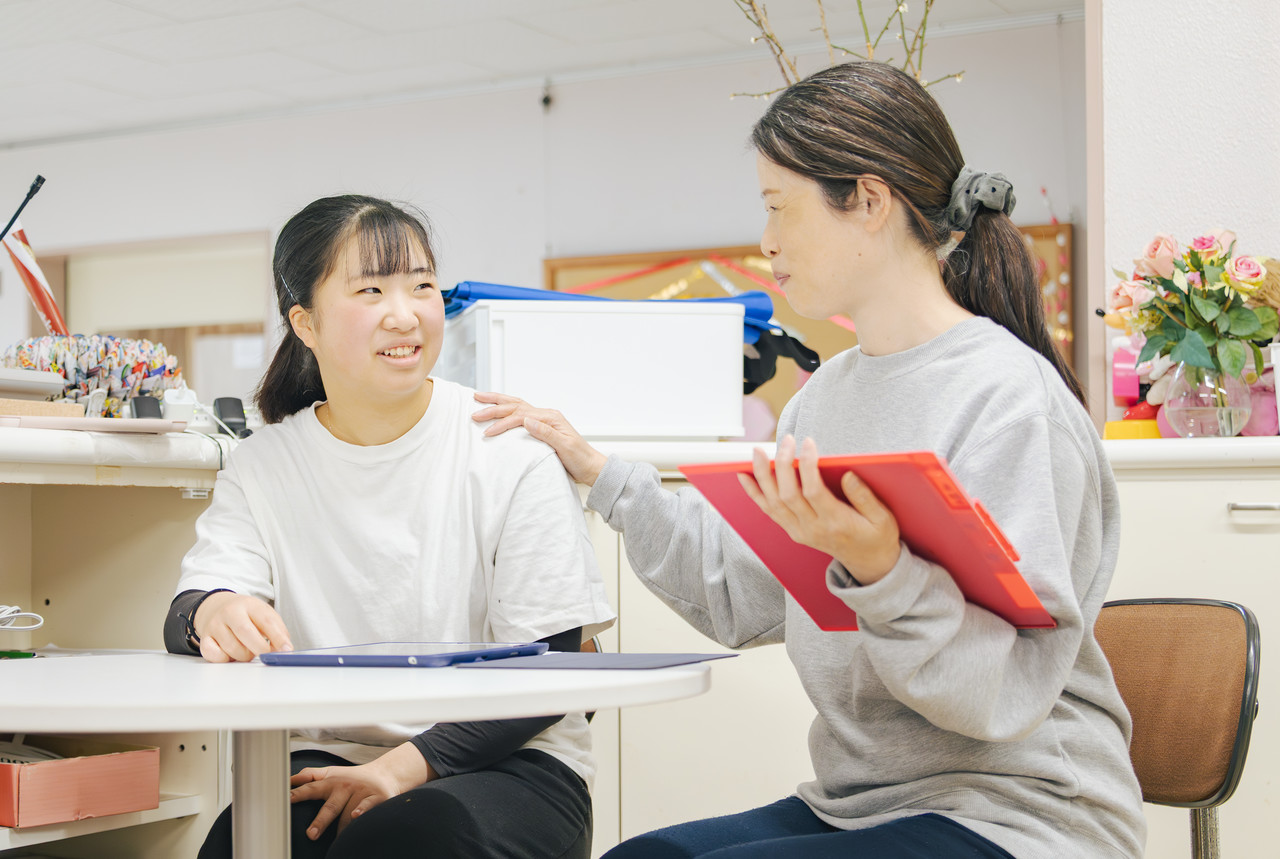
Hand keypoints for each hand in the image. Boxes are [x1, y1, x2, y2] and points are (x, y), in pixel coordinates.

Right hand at [193, 592, 291, 662]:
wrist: (217, 607)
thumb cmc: (246, 615)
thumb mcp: (264, 615)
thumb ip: (277, 631)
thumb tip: (285, 650)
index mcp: (250, 604)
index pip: (266, 621)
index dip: (278, 638)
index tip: (286, 650)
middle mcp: (230, 612)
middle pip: (246, 633)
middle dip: (260, 649)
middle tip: (266, 654)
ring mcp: (215, 625)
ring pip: (232, 648)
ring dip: (244, 656)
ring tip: (248, 650)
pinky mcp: (205, 638)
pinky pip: (214, 655)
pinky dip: (224, 659)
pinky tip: (230, 654)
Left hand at [290, 743, 429, 839]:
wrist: (385, 774)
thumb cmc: (352, 778)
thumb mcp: (331, 773)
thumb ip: (310, 775)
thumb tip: (289, 779)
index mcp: (331, 782)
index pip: (312, 788)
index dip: (298, 794)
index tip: (286, 800)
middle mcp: (345, 787)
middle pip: (331, 806)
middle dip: (321, 820)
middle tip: (311, 834)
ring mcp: (360, 792)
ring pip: (348, 814)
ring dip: (342, 828)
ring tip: (336, 841)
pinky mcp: (376, 797)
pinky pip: (368, 806)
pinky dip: (362, 811)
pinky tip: (356, 816)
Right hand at [472, 392, 606, 485]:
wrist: (590, 467)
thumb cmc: (580, 459)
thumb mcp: (565, 447)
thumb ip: (545, 433)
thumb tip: (526, 420)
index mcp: (550, 418)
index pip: (520, 416)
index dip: (502, 423)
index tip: (488, 432)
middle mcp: (546, 415)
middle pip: (515, 405)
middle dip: (493, 406)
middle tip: (474, 409)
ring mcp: (543, 420)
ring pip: (516, 406)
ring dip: (497, 402)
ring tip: (479, 398)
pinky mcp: (541, 428)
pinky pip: (519, 414)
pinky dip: (506, 410)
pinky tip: (497, 410)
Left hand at [739, 435, 900, 583]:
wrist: (869, 563)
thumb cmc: (877, 536)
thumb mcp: (883, 518)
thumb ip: (865, 497)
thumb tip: (848, 475)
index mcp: (836, 523)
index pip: (813, 491)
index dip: (807, 465)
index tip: (808, 442)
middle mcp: (813, 529)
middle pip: (788, 495)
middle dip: (783, 464)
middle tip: (786, 440)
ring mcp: (800, 531)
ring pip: (774, 502)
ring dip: (763, 475)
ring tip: (758, 452)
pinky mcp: (793, 531)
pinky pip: (769, 511)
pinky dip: (755, 493)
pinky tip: (744, 476)